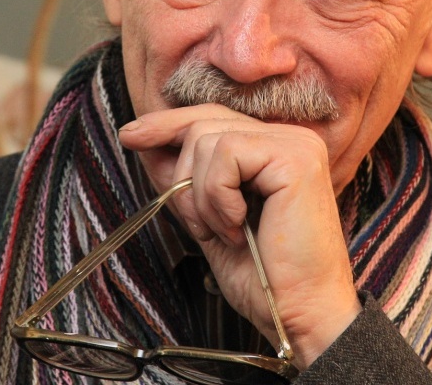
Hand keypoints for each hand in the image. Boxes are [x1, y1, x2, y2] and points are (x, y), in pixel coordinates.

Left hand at [118, 104, 362, 368]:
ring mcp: (295, 144)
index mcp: (276, 149)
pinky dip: (218, 198)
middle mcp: (290, 138)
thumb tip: (145, 145)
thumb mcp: (211, 221)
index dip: (168, 124)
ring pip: (207, 139)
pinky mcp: (294, 159)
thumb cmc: (264, 279)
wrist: (300, 315)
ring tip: (225, 233)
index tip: (131, 135)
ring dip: (201, 196)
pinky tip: (238, 228)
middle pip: (204, 122)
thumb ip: (186, 182)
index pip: (212, 117)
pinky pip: (225, 155)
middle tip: (199, 227)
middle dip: (181, 175)